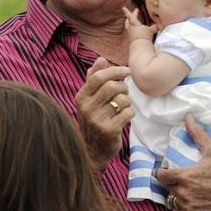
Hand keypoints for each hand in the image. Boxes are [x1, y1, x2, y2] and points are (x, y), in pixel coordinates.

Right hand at [75, 56, 134, 170]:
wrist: (92, 151)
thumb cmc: (93, 121)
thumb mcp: (89, 100)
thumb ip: (94, 79)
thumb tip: (101, 59)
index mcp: (81, 97)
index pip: (98, 76)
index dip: (115, 70)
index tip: (126, 71)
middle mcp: (87, 108)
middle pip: (113, 86)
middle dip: (124, 88)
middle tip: (124, 94)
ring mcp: (97, 120)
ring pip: (122, 99)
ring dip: (127, 102)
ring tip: (122, 108)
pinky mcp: (109, 130)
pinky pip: (128, 112)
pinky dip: (130, 113)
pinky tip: (124, 118)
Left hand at [124, 6, 156, 43]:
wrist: (139, 46)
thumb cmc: (145, 36)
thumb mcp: (151, 30)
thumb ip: (154, 27)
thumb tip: (158, 26)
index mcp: (134, 24)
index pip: (130, 16)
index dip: (127, 12)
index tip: (123, 7)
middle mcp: (131, 28)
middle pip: (128, 20)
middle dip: (131, 15)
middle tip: (134, 12)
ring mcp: (130, 34)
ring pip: (128, 26)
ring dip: (130, 22)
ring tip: (131, 21)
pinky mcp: (131, 38)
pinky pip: (131, 31)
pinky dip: (132, 29)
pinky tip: (135, 30)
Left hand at [156, 115, 210, 210]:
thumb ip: (197, 134)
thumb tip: (187, 117)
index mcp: (185, 176)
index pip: (160, 175)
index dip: (163, 172)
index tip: (167, 171)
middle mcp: (184, 193)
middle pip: (167, 188)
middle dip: (172, 183)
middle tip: (181, 180)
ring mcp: (188, 207)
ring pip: (172, 201)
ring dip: (176, 196)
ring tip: (186, 191)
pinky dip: (181, 210)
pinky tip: (189, 203)